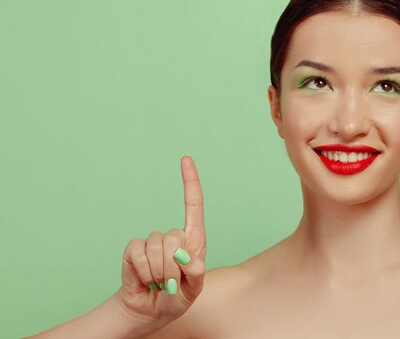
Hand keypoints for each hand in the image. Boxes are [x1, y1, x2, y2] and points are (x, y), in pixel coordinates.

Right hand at [116, 156, 206, 326]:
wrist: (150, 310)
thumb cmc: (176, 298)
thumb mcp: (193, 290)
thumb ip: (196, 274)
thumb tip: (187, 256)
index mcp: (193, 240)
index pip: (194, 205)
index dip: (190, 182)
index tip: (185, 159)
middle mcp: (173, 236)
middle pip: (174, 236)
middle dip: (172, 265)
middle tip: (171, 283)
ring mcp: (152, 241)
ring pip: (156, 247)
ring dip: (158, 273)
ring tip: (159, 283)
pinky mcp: (134, 249)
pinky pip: (138, 253)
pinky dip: (143, 271)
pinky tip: (145, 280)